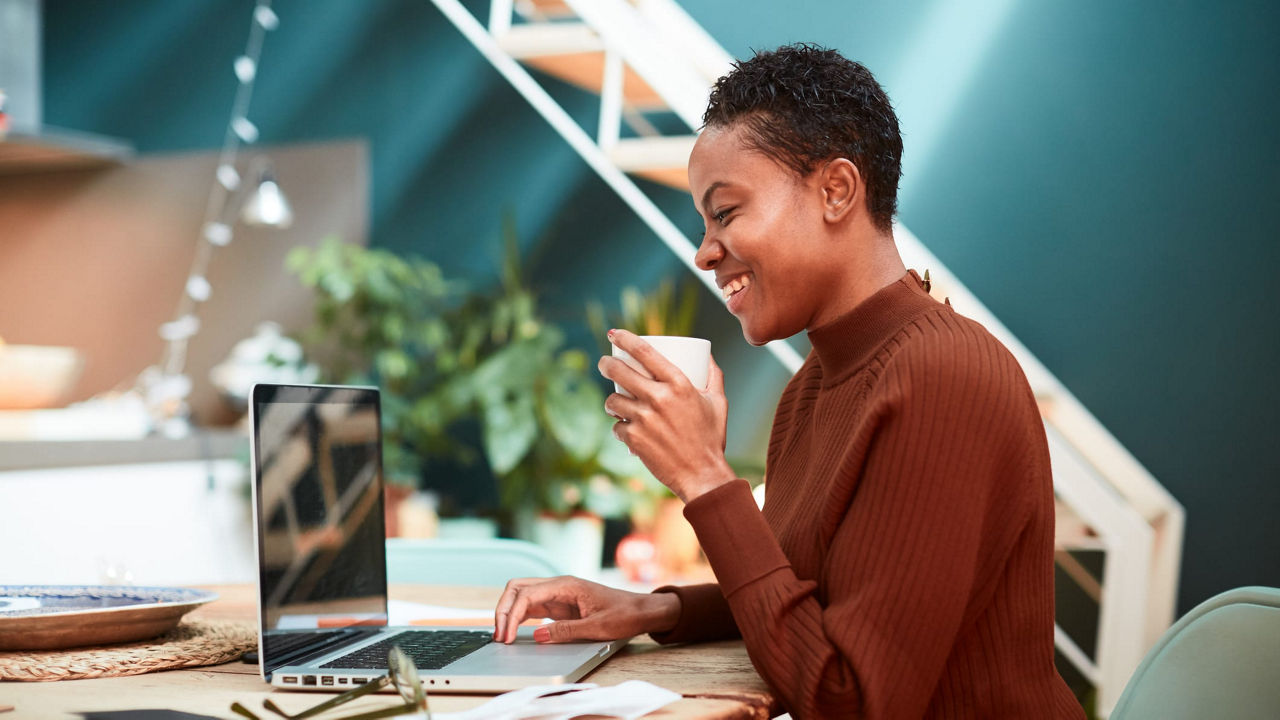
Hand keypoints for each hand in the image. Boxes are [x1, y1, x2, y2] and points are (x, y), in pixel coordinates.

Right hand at [493, 576, 680, 643]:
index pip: (527, 594)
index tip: (506, 636)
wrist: (641, 611)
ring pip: (522, 595)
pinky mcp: (559, 604)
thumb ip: (566, 631)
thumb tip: (537, 635)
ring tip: (502, 635)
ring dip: (509, 612)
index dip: (511, 614)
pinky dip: (519, 616)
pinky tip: (514, 630)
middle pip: (518, 588)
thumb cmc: (624, 614)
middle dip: (503, 609)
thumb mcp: (597, 628)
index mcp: (567, 585)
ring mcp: (558, 593)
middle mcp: (559, 585)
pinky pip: (532, 605)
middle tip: (499, 634)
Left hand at [598, 329, 734, 501]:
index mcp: (679, 383)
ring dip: (612, 402)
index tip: (614, 334)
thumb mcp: (718, 402)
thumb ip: (714, 376)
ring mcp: (644, 418)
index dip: (624, 338)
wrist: (703, 475)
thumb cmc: (711, 438)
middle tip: (605, 364)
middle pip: (619, 370)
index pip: (644, 351)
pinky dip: (620, 429)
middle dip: (606, 364)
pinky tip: (626, 431)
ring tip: (616, 404)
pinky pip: (616, 427)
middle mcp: (659, 397)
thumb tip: (707, 355)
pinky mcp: (634, 438)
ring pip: (612, 400)